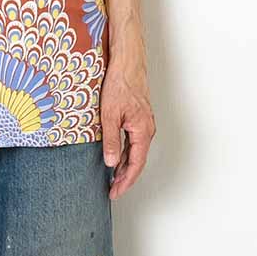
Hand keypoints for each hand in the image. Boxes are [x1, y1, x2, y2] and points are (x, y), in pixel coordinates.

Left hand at [100, 56, 155, 200]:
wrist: (127, 62)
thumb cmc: (119, 84)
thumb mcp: (109, 114)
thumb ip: (111, 140)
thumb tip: (111, 163)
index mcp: (142, 131)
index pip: (135, 164)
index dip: (125, 181)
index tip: (115, 192)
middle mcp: (147, 129)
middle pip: (137, 160)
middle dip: (125, 177)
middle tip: (113, 190)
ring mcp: (144, 123)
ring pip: (136, 151)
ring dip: (125, 165)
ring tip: (113, 178)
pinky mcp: (139, 116)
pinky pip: (134, 140)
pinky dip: (126, 152)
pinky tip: (117, 155)